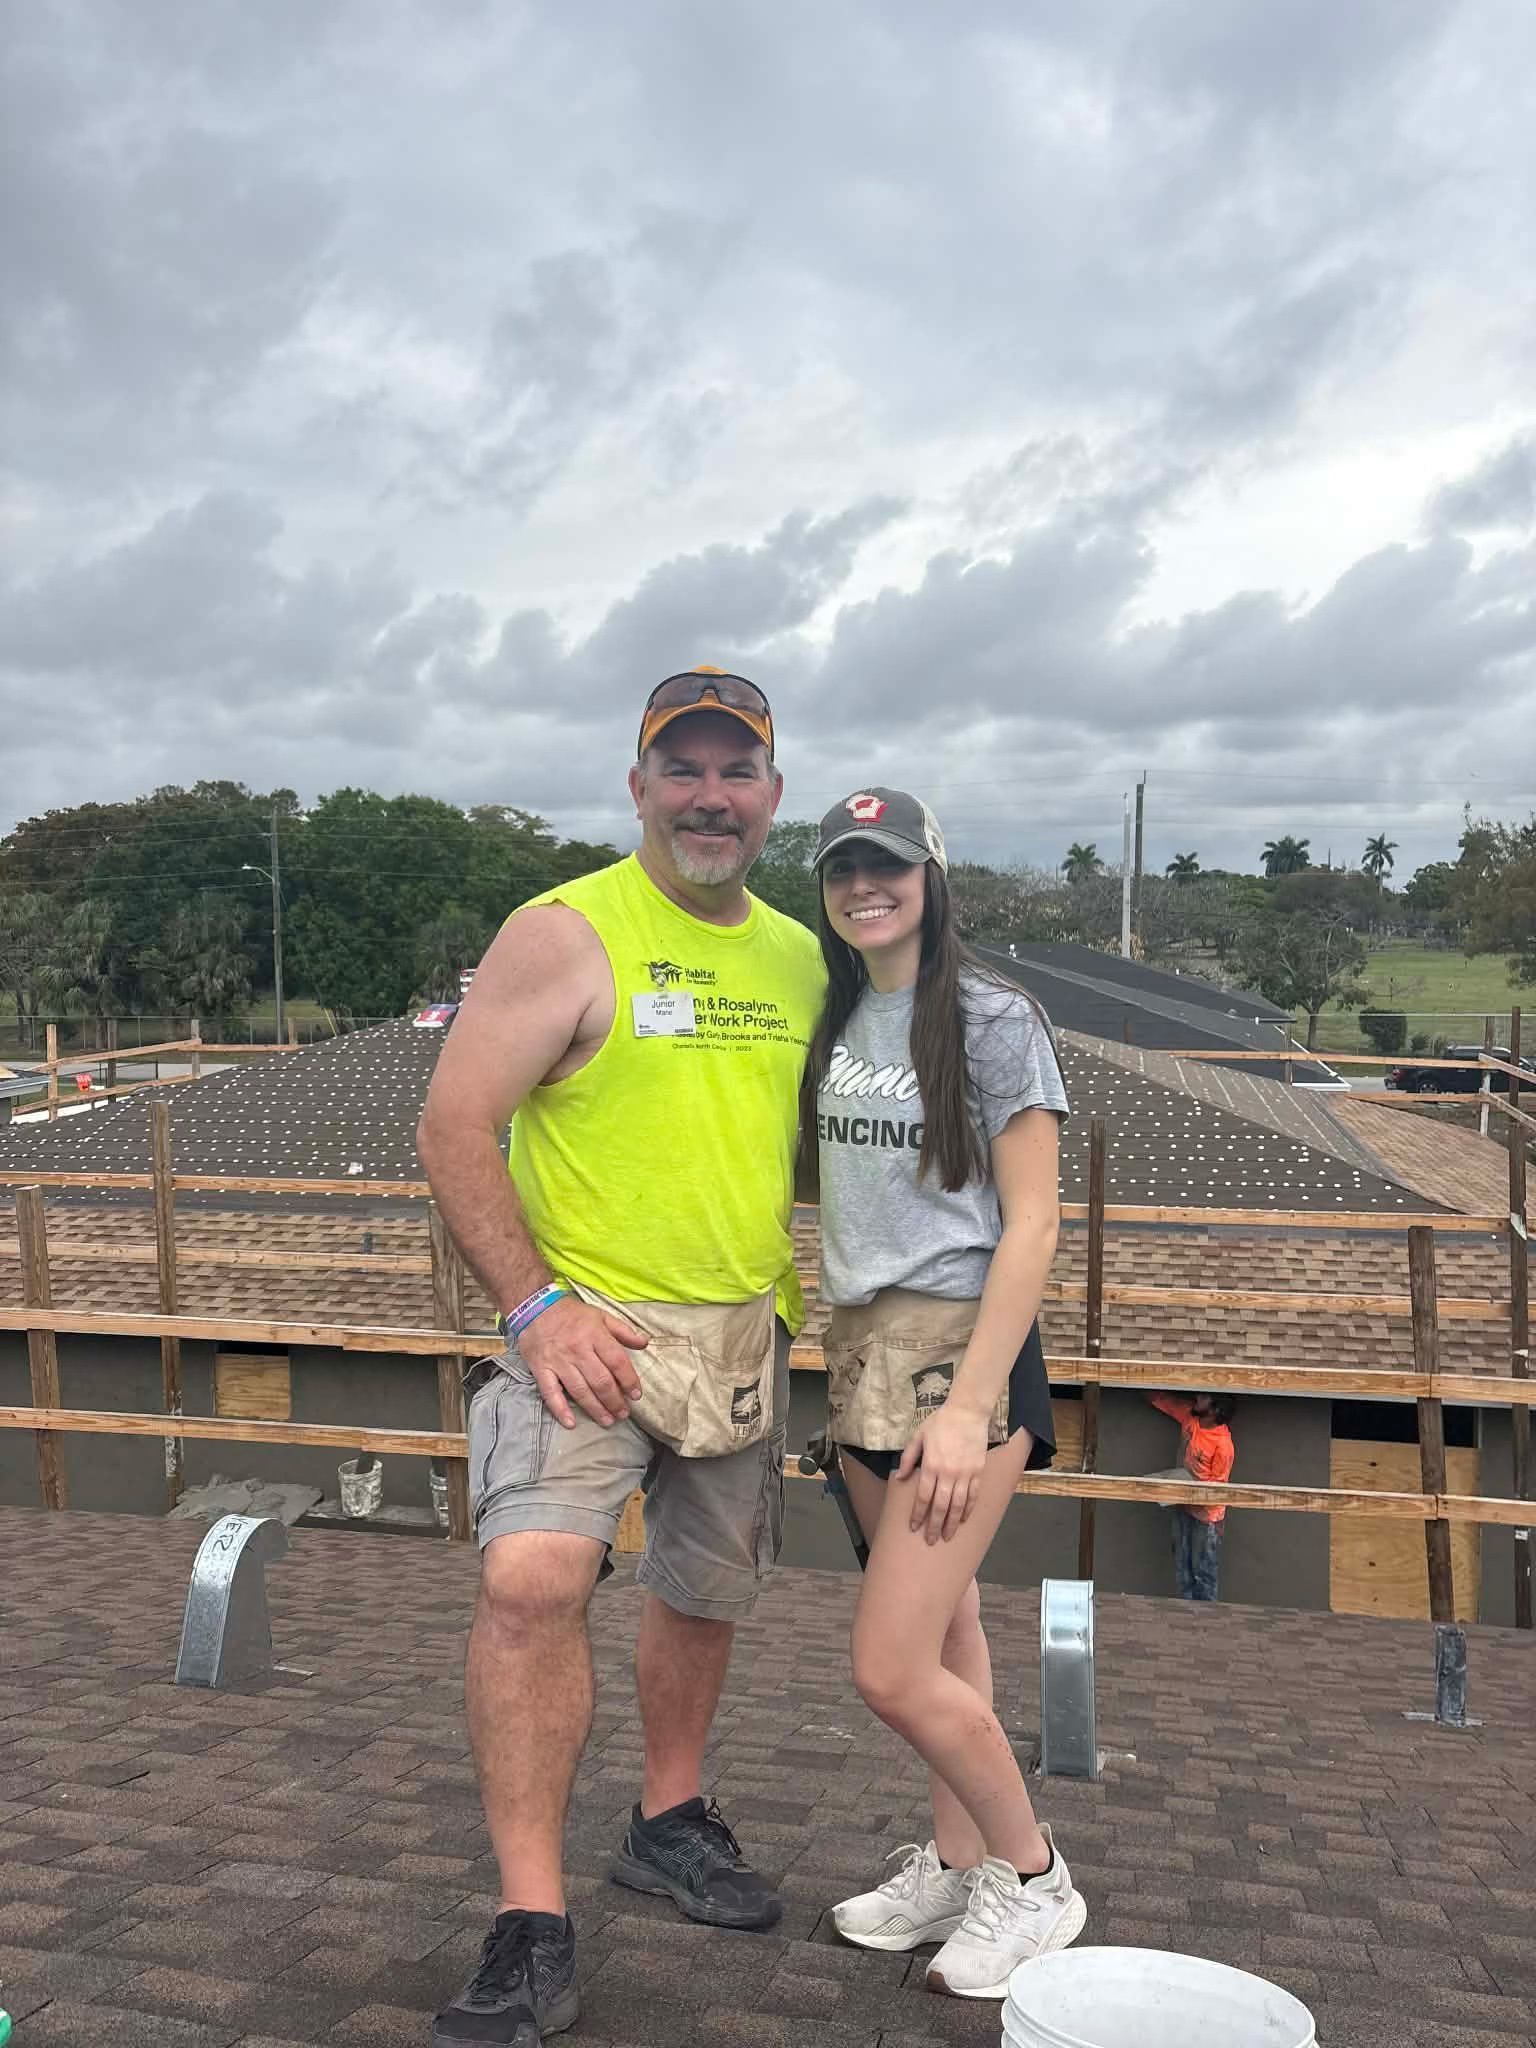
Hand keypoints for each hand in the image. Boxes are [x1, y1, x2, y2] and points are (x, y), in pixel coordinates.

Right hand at [516, 1296, 647, 1428]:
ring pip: (580, 1390)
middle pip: (600, 1381)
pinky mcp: (541, 1369)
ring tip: (608, 1421)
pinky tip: (571, 1423)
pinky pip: (551, 1393)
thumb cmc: (571, 1314)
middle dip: (614, 1400)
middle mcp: (578, 1350)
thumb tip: (644, 1343)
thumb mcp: (600, 1315)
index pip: (617, 1362)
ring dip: (595, 1409)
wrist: (534, 1308)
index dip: (629, 1380)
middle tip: (623, 1414)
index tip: (636, 1395)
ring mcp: (559, 1361)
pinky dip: (560, 1409)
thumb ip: (623, 1330)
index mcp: (595, 1335)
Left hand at [896, 1402, 989, 1543]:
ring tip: (947, 1536)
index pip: (923, 1497)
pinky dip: (969, 1509)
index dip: (918, 1514)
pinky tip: (964, 1519)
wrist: (968, 1412)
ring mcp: (965, 1474)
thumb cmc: (940, 1422)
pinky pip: (973, 1495)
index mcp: (931, 1465)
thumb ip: (908, 1458)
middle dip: (934, 1525)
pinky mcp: (978, 1471)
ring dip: (952, 1523)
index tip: (914, 1527)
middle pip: (940, 1506)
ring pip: (958, 1505)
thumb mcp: (918, 1436)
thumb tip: (899, 1478)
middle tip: (930, 1540)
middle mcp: (948, 1473)